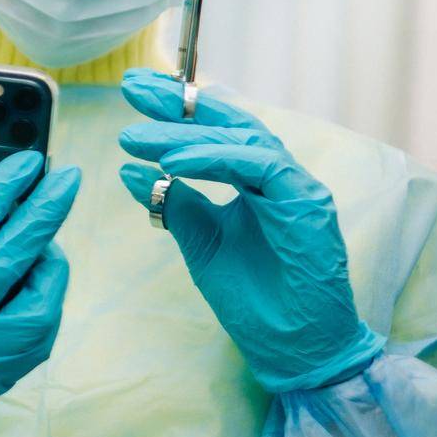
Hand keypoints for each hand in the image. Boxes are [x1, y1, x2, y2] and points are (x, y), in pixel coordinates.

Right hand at [0, 151, 79, 436]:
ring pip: (39, 298)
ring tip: (45, 233)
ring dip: (50, 259)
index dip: (1, 189)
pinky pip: (38, 332)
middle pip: (13, 256)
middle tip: (65, 176)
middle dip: (44, 209)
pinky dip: (46, 298)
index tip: (26, 161)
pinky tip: (37, 276)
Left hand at [118, 68, 383, 392]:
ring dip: (184, 133)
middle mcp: (278, 177)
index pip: (214, 131)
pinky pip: (258, 166)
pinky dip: (213, 159)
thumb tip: (129, 169)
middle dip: (177, 103)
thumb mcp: (201, 244)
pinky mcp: (306, 205)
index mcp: (256, 182)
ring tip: (135, 137)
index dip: (175, 108)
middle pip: (227, 123)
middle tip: (130, 86)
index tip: (132, 89)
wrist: (294, 350)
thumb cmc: (256, 301)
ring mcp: (296, 188)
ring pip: (240, 139)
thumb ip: (174, 204)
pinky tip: (173, 162)